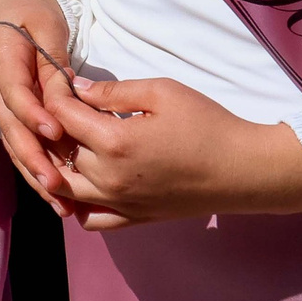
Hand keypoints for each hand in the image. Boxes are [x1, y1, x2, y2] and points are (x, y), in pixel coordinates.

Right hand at [0, 0, 83, 212]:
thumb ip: (52, 60)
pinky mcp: (12, 115)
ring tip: (61, 204)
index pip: (15, 92)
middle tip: (57, 185)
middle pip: (11, 128)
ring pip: (14, 143)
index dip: (32, 114)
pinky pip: (21, 145)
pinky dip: (36, 170)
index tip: (55, 134)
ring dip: (35, 174)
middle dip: (33, 159)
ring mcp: (2, 104)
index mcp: (2, 59)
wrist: (0, 10)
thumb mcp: (44, 24)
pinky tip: (56, 196)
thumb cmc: (27, 13)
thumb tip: (65, 96)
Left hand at [40, 76, 301, 229]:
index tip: (64, 81)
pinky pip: (89, 219)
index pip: (60, 115)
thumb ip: (112, 90)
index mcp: (114, 142)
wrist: (246, 170)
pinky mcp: (134, 219)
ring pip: (63, 187)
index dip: (55, 93)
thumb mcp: (161, 92)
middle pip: (58, 149)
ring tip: (70, 141)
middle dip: (55, 124)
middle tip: (68, 107)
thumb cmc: (208, 125)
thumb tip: (76, 88)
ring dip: (56, 163)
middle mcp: (109, 178)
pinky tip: (85, 181)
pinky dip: (76, 203)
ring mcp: (120, 203)